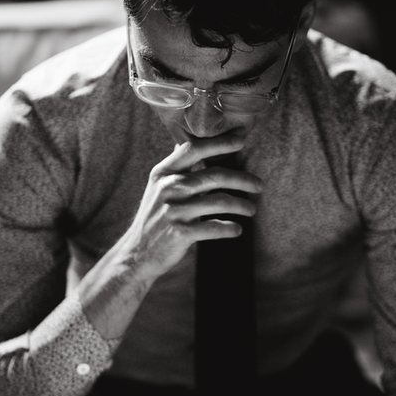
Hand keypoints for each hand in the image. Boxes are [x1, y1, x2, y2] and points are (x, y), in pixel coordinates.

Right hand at [106, 131, 262, 289]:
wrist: (136, 255)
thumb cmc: (154, 219)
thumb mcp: (157, 188)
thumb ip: (176, 168)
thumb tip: (189, 144)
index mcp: (163, 173)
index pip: (194, 149)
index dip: (219, 142)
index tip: (241, 139)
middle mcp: (168, 188)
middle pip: (214, 176)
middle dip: (242, 179)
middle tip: (258, 185)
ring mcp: (174, 211)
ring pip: (219, 202)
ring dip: (241, 205)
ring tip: (252, 209)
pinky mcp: (180, 233)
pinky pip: (214, 227)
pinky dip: (229, 228)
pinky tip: (237, 229)